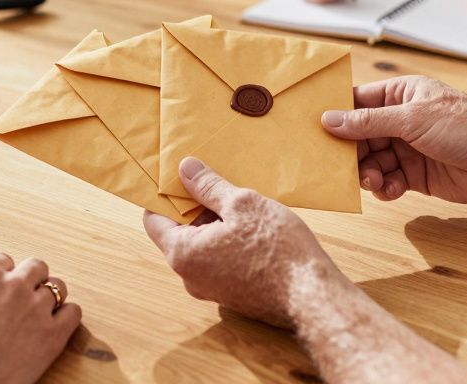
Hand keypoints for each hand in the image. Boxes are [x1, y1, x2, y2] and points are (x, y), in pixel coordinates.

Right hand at [0, 253, 81, 383]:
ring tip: (41, 312)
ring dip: (49, 297)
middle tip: (23, 298)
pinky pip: (73, 312)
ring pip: (57, 287)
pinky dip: (67, 316)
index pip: (3, 260)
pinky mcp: (52, 334)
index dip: (3, 276)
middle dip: (30, 280)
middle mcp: (12, 284)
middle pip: (35, 267)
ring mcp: (35, 308)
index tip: (1, 289)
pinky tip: (57, 325)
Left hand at [143, 158, 344, 328]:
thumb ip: (209, 186)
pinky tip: (250, 227)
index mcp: (183, 254)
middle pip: (178, 232)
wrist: (312, 296)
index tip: (177, 175)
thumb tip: (185, 169)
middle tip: (214, 183)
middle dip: (194, 206)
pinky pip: (218, 261)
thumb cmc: (278, 250)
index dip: (165, 194)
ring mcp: (211, 289)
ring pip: (201, 247)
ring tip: (238, 203)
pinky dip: (226, 242)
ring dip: (213, 224)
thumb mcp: (243, 204)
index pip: (154, 219)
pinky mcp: (232, 295)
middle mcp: (190, 277)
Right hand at [321, 76, 466, 204]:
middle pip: (359, 136)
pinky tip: (390, 189)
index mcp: (400, 95)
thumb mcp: (412, 119)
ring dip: (366, 173)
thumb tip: (329, 120)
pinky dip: (383, 187)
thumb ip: (368, 122)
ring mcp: (408, 148)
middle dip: (349, 151)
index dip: (335, 115)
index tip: (313, 129)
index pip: (357, 102)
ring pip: (371, 161)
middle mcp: (400, 121)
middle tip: (339, 165)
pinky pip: (387, 181)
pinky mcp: (416, 175)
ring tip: (371, 181)